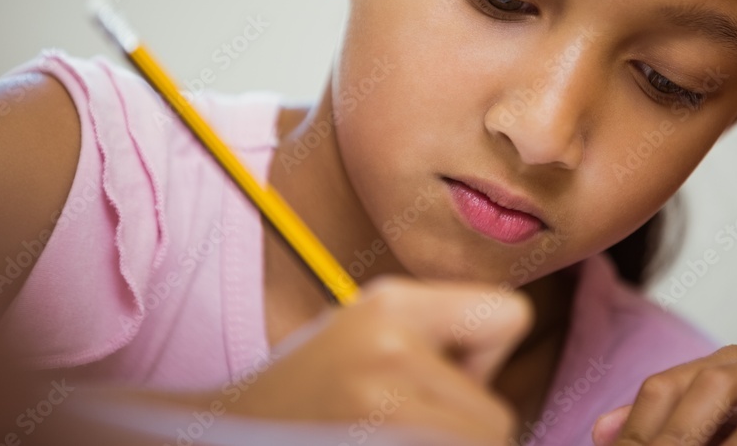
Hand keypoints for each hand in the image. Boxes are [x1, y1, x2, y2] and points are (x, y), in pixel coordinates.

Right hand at [227, 275, 532, 444]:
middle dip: (461, 430)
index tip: (441, 375)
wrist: (224, 436)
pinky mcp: (372, 444)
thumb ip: (439, 331)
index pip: (509, 316)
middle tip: (397, 422)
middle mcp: (389, 348)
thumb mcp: (365, 330)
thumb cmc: (308, 394)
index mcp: (390, 304)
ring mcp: (379, 408)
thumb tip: (512, 357)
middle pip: (497, 417)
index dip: (484, 356)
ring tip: (381, 437)